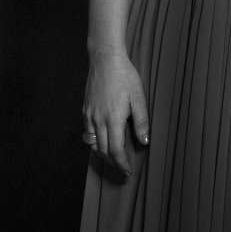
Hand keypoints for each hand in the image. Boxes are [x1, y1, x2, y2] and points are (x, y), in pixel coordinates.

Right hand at [82, 49, 148, 174]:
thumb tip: (144, 141)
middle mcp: (98, 120)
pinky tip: (102, 141)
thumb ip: (141, 122)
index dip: (122, 163)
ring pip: (93, 143)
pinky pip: (88, 132)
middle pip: (103, 150)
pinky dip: (94, 141)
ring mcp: (89, 115)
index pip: (115, 149)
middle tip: (123, 169)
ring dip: (103, 154)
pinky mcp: (85, 109)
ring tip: (113, 158)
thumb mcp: (139, 98)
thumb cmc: (125, 77)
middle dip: (113, 162)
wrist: (105, 60)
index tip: (128, 171)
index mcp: (113, 119)